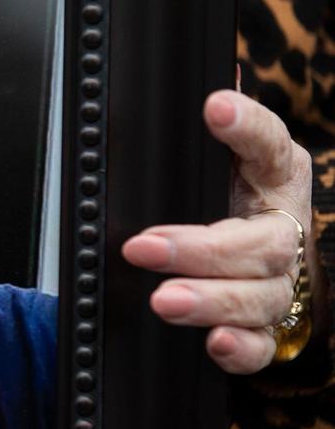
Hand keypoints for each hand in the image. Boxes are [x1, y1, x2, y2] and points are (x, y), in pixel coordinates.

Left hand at [122, 89, 310, 373]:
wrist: (254, 259)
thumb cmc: (230, 195)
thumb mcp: (220, 158)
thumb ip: (216, 129)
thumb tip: (208, 80)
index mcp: (276, 174)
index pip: (270, 144)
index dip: (247, 126)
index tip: (215, 107)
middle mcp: (285, 229)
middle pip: (261, 245)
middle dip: (201, 249)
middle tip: (143, 247)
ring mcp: (281, 282)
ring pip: (259, 298)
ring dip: (210, 300)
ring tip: (164, 300)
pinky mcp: (266, 327)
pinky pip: (262, 345)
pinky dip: (238, 348)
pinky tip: (213, 342)